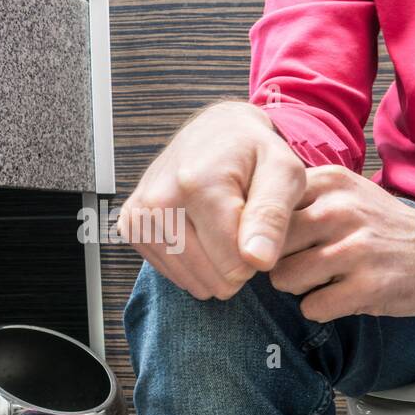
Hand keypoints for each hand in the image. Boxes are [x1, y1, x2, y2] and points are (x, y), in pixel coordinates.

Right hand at [117, 102, 304, 299]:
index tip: (260, 228)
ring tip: (226, 229)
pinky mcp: (131, 226)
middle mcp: (159, 200)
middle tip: (245, 228)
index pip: (234, 265)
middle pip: (212, 277)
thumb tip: (258, 260)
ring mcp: (139, 214)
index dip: (258, 256)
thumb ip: (273, 217)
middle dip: (238, 264)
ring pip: (192, 281)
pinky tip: (205, 236)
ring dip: (217, 267)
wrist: (216, 133)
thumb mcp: (284, 174)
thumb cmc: (257, 155)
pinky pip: (172, 274)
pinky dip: (194, 265)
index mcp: (198, 185)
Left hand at [270, 166, 414, 320]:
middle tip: (303, 266)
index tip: (283, 243)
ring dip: (299, 288)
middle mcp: (340, 211)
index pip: (263, 208)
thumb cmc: (385, 228)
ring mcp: (355, 250)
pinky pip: (313, 307)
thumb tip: (243, 224)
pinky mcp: (368, 287)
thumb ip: (302, 199)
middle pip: (268, 246)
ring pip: (285, 279)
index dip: (263, 232)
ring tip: (323, 282)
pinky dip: (321, 309)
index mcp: (331, 182)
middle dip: (278, 262)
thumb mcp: (347, 192)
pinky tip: (342, 297)